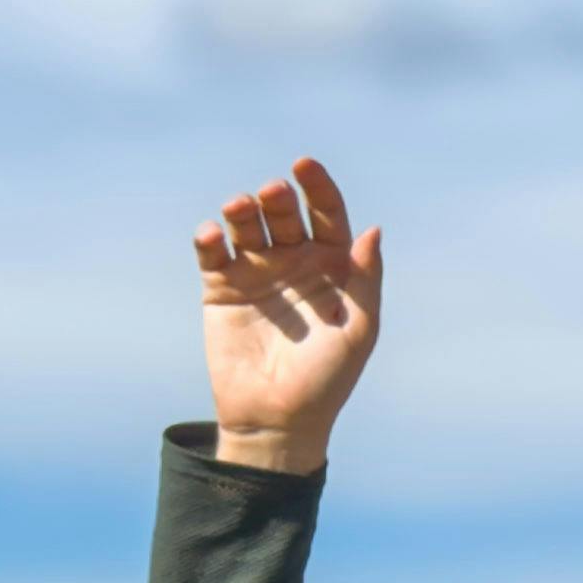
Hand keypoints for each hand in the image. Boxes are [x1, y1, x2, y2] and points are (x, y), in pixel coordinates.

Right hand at [191, 163, 386, 476]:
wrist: (277, 417)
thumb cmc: (327, 377)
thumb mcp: (358, 328)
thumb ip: (365, 279)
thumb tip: (372, 229)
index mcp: (333, 265)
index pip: (327, 213)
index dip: (318, 186)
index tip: (304, 166)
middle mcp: (294, 261)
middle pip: (284, 212)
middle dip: (277, 197)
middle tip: (271, 193)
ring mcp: (256, 271)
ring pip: (246, 224)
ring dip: (240, 210)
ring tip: (238, 209)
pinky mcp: (221, 287)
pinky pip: (212, 252)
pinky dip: (209, 237)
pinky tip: (212, 236)